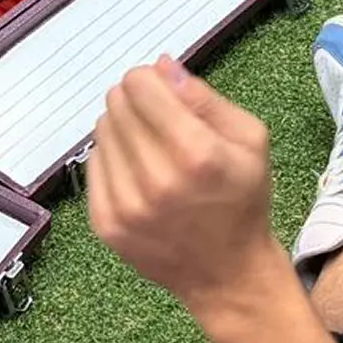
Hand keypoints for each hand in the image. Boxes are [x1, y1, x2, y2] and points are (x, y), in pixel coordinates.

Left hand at [86, 57, 286, 322]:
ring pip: (101, 130)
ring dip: (123, 128)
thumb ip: (203, 97)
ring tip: (151, 147)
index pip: (140, 85)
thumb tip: (160, 66)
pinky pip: (93, 163)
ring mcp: (125, 205)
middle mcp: (155, 179)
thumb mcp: (249, 140)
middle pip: (117, 104)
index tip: (163, 92)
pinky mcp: (105, 224)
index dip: (150, 80)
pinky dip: (113, 158)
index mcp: (195, 154)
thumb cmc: (243, 201)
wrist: (227, 276)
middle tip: (158, 119)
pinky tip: (138, 171)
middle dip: (136, 101)